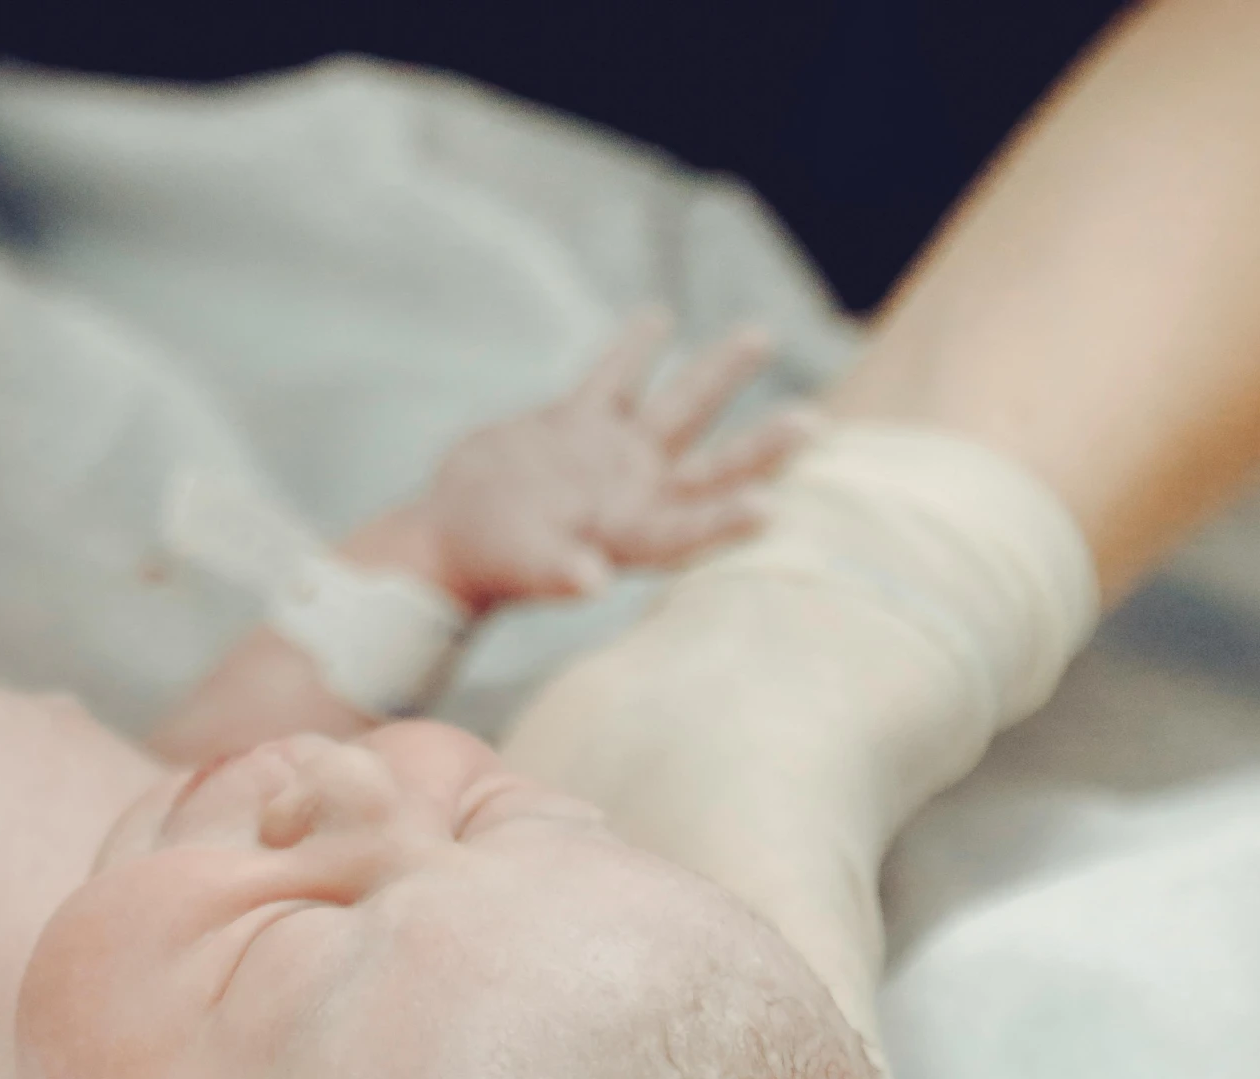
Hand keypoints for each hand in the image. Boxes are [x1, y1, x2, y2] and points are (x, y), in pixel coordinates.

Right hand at [366, 312, 810, 613]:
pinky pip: (612, 381)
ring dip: (717, 374)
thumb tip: (590, 580)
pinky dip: (633, 351)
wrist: (446, 539)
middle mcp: (633, 495)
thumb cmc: (486, 563)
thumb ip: (557, 572)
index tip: (771, 508)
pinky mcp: (575, 427)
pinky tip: (659, 317)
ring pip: (675, 410)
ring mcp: (610, 458)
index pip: (687, 529)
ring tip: (760, 335)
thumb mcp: (522, 565)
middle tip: (813, 424)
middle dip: (760, 447)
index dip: (725, 520)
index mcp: (627, 536)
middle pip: (709, 467)